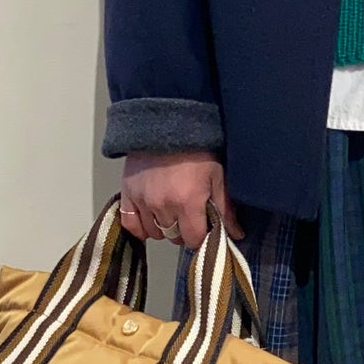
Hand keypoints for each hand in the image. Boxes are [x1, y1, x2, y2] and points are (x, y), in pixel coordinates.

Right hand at [119, 150, 243, 247]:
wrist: (167, 124)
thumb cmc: (197, 149)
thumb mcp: (217, 176)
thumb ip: (225, 209)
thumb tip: (236, 234)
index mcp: (188, 202)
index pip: (193, 239)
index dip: (200, 235)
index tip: (203, 225)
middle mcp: (163, 206)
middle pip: (174, 237)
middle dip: (183, 230)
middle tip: (188, 213)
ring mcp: (142, 200)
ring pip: (154, 232)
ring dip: (164, 226)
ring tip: (170, 210)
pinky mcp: (127, 193)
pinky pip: (131, 224)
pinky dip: (140, 226)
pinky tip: (150, 218)